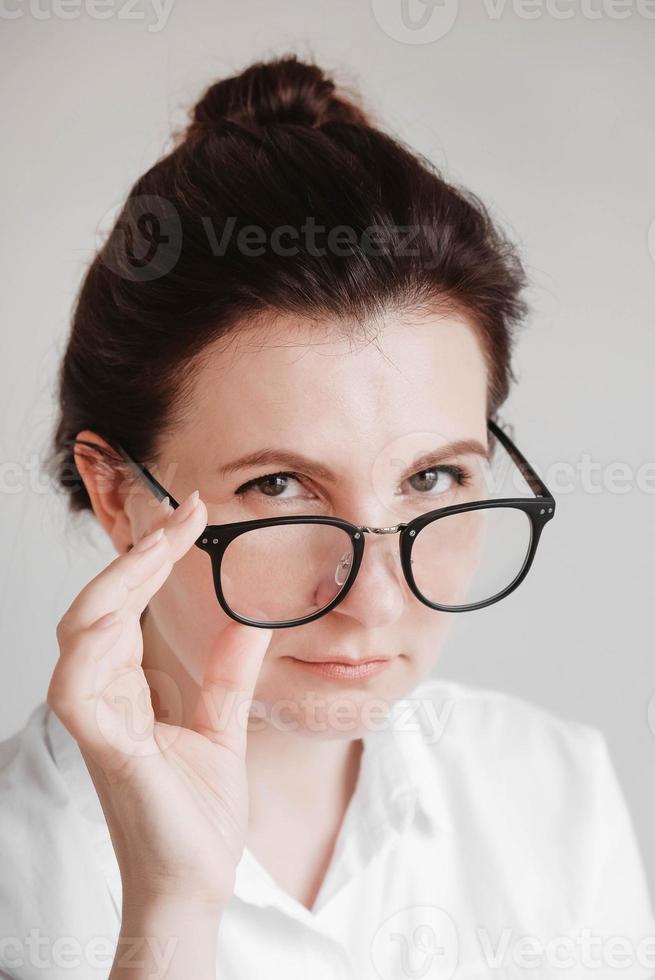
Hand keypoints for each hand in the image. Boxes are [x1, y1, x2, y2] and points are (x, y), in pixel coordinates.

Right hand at [47, 491, 272, 911]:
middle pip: (100, 605)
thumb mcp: (222, 725)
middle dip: (137, 555)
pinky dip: (95, 640)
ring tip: (162, 545)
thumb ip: (227, 673)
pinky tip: (129, 607)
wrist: (194, 884)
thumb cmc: (197, 815)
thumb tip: (249, 620)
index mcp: (128, 689)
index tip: (192, 518)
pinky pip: (78, 684)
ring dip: (117, 581)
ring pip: (80, 631)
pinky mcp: (102, 745)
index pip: (127, 606)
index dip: (151, 559)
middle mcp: (106, 696)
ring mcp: (98, 719)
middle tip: (182, 516)